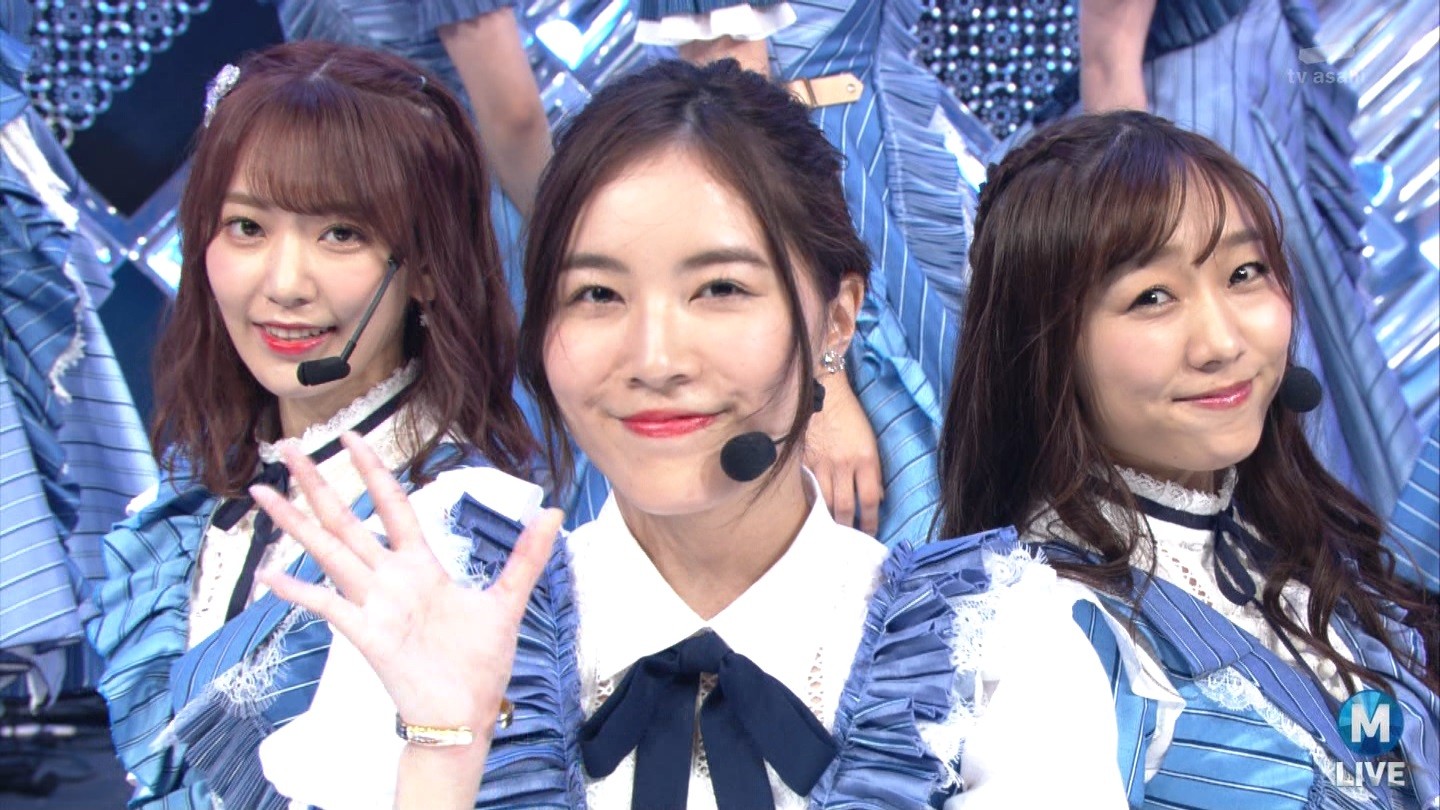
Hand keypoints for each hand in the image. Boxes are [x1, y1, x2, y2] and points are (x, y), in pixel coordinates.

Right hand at [253, 433, 560, 746]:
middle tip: (285, 448)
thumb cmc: (480, 664)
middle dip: (317, 484)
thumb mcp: (508, 600)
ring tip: (263, 493)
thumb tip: (553, 511)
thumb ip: (526, 556)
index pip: (391, 506)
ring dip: (295, 524)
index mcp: (420, 566)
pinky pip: (327, 607)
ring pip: (328, 552)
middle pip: (346, 521)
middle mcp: (390, 580)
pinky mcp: (367, 635)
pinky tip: (269, 576)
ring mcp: (373, 605)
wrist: (466, 715)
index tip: (351, 438)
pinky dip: (298, 592)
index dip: (372, 471)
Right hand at [805, 373, 883, 535]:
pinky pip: (809, 488)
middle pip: (846, 507)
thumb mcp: (871, 441)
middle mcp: (844, 465)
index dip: (871, 521)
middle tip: (850, 541)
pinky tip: (814, 512)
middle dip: (849, 527)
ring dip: (830, 519)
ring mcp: (822, 464)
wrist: (825, 392)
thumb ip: (874, 470)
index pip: (870, 499)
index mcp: (865, 459)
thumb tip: (878, 496)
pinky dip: (813, 502)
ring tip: (833, 532)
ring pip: (826, 501)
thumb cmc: (850, 416)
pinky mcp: (805, 460)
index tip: (871, 533)